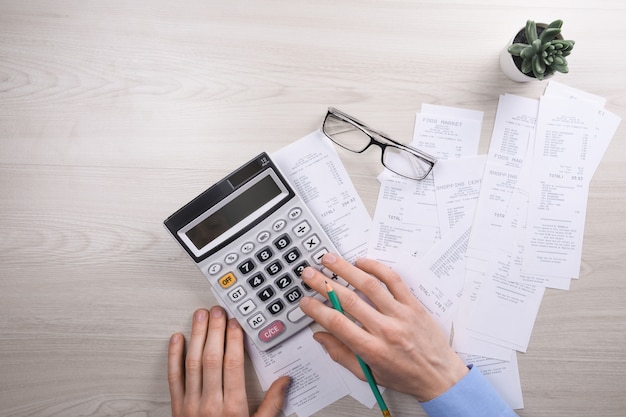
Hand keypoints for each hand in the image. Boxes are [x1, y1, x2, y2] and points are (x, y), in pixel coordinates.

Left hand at [168, 307, 290, 416]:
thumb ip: (272, 405)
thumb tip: (285, 381)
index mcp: (232, 408)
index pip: (233, 364)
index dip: (234, 340)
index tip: (235, 323)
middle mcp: (210, 403)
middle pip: (212, 358)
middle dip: (215, 330)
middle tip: (217, 310)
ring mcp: (190, 405)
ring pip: (192, 363)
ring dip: (196, 336)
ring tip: (199, 317)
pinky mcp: (176, 408)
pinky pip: (174, 377)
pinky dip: (173, 356)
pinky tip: (176, 339)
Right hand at [299, 254, 467, 401]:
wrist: (440, 377)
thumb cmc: (406, 377)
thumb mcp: (368, 374)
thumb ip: (341, 354)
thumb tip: (321, 336)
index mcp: (372, 349)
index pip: (337, 323)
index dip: (317, 310)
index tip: (306, 301)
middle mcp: (386, 330)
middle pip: (349, 300)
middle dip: (324, 284)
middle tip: (310, 274)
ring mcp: (401, 314)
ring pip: (369, 285)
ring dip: (346, 269)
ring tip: (330, 260)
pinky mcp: (413, 305)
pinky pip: (393, 281)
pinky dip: (376, 268)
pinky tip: (361, 262)